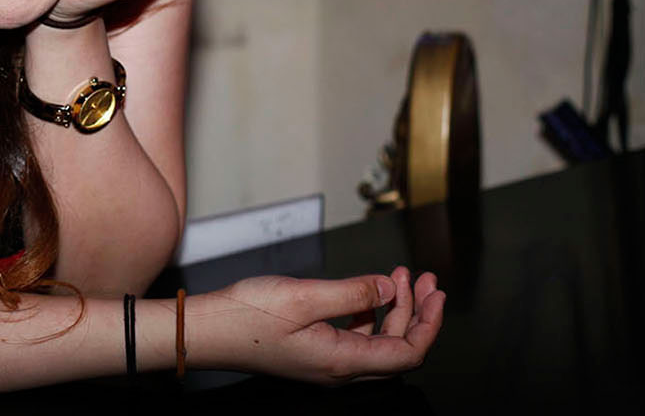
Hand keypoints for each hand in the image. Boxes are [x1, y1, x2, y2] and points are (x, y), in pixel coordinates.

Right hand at [189, 268, 444, 384]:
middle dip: (416, 312)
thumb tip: (390, 289)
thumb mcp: (304, 296)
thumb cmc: (246, 316)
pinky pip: (355, 339)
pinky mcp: (312, 352)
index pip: (408, 353)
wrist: (207, 330)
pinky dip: (369, 314)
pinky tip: (364, 293)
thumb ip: (352, 293)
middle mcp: (338, 369)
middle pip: (398, 348)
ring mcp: (325, 362)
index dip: (429, 324)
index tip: (436, 293)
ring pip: (377, 342)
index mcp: (342, 361)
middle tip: (424, 279)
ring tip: (398, 277)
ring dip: (393, 310)